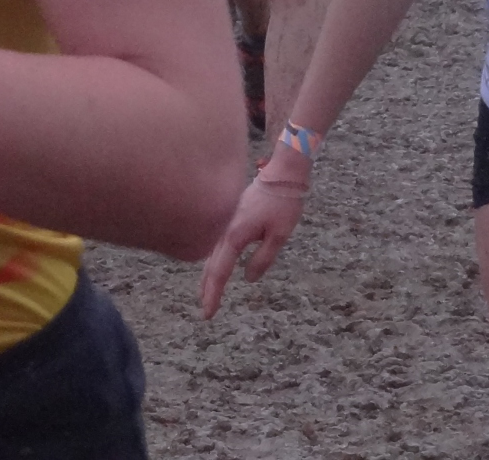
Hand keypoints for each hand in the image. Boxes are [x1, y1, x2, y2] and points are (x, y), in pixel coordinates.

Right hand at [198, 172, 309, 316]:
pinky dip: (213, 259)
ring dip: (208, 275)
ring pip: (211, 253)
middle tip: (206, 311)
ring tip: (206, 293)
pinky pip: (216, 242)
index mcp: (234, 235)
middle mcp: (224, 229)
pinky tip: (214, 264)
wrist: (281, 174)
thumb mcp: (278, 235)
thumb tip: (248, 279)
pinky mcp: (230, 216)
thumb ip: (262, 259)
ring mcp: (225, 221)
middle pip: (211, 265)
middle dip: (207, 289)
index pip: (220, 272)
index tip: (208, 313)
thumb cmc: (282, 204)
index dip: (213, 294)